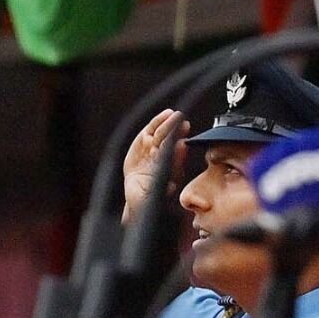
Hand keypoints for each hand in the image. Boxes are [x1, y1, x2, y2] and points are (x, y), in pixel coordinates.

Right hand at [122, 108, 188, 223]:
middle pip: (169, 145)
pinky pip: (152, 129)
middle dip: (176, 135)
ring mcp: (154, 150)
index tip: (181, 146)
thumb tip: (167, 191)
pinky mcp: (144, 141)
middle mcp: (161, 160)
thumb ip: (151, 199)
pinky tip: (166, 114)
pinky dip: (158, 121)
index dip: (176, 155)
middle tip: (182, 125)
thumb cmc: (142, 199)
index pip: (171, 163)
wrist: (136, 193)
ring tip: (175, 115)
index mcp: (163, 175)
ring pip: (162, 135)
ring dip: (170, 125)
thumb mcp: (143, 203)